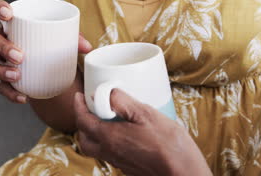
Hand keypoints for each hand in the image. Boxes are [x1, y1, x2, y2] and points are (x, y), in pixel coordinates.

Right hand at [0, 0, 91, 103]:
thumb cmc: (53, 46)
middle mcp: (0, 40)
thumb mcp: (65, 39)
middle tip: (20, 56)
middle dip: (2, 47)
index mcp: (12, 23)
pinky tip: (24, 97)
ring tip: (17, 76)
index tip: (9, 15)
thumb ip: (75, 39)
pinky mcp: (3, 80)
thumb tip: (86, 46)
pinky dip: (11, 93)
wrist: (53, 72)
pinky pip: (0, 88)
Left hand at [74, 90, 211, 175]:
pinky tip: (123, 134)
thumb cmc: (168, 143)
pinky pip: (110, 154)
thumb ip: (122, 102)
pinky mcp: (129, 167)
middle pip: (84, 139)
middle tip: (90, 108)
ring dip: (93, 134)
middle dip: (82, 123)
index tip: (79, 96)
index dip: (78, 106)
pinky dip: (107, 143)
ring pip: (95, 149)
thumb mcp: (146, 114)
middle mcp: (110, 152)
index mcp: (109, 137)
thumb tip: (106, 92)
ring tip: (105, 120)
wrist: (183, 172)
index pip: (83, 121)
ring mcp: (119, 162)